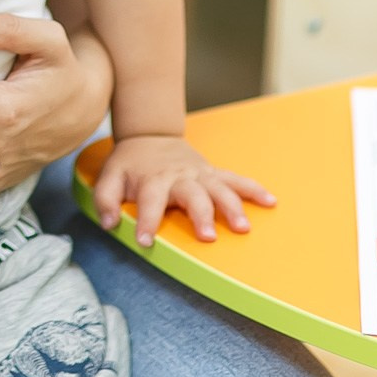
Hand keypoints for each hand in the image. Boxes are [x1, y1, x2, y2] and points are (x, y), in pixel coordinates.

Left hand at [94, 134, 275, 247]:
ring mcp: (200, 174)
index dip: (147, 221)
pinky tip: (270, 202)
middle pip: (193, 195)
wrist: (151, 135)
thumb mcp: (110, 176)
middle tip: (208, 237)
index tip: (146, 241)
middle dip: (201, 215)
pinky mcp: (213, 173)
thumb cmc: (131, 163)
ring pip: (220, 188)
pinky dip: (254, 189)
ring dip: (233, 206)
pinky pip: (236, 179)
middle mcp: (180, 177)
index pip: (150, 201)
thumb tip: (110, 223)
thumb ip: (106, 199)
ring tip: (243, 228)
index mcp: (153, 179)